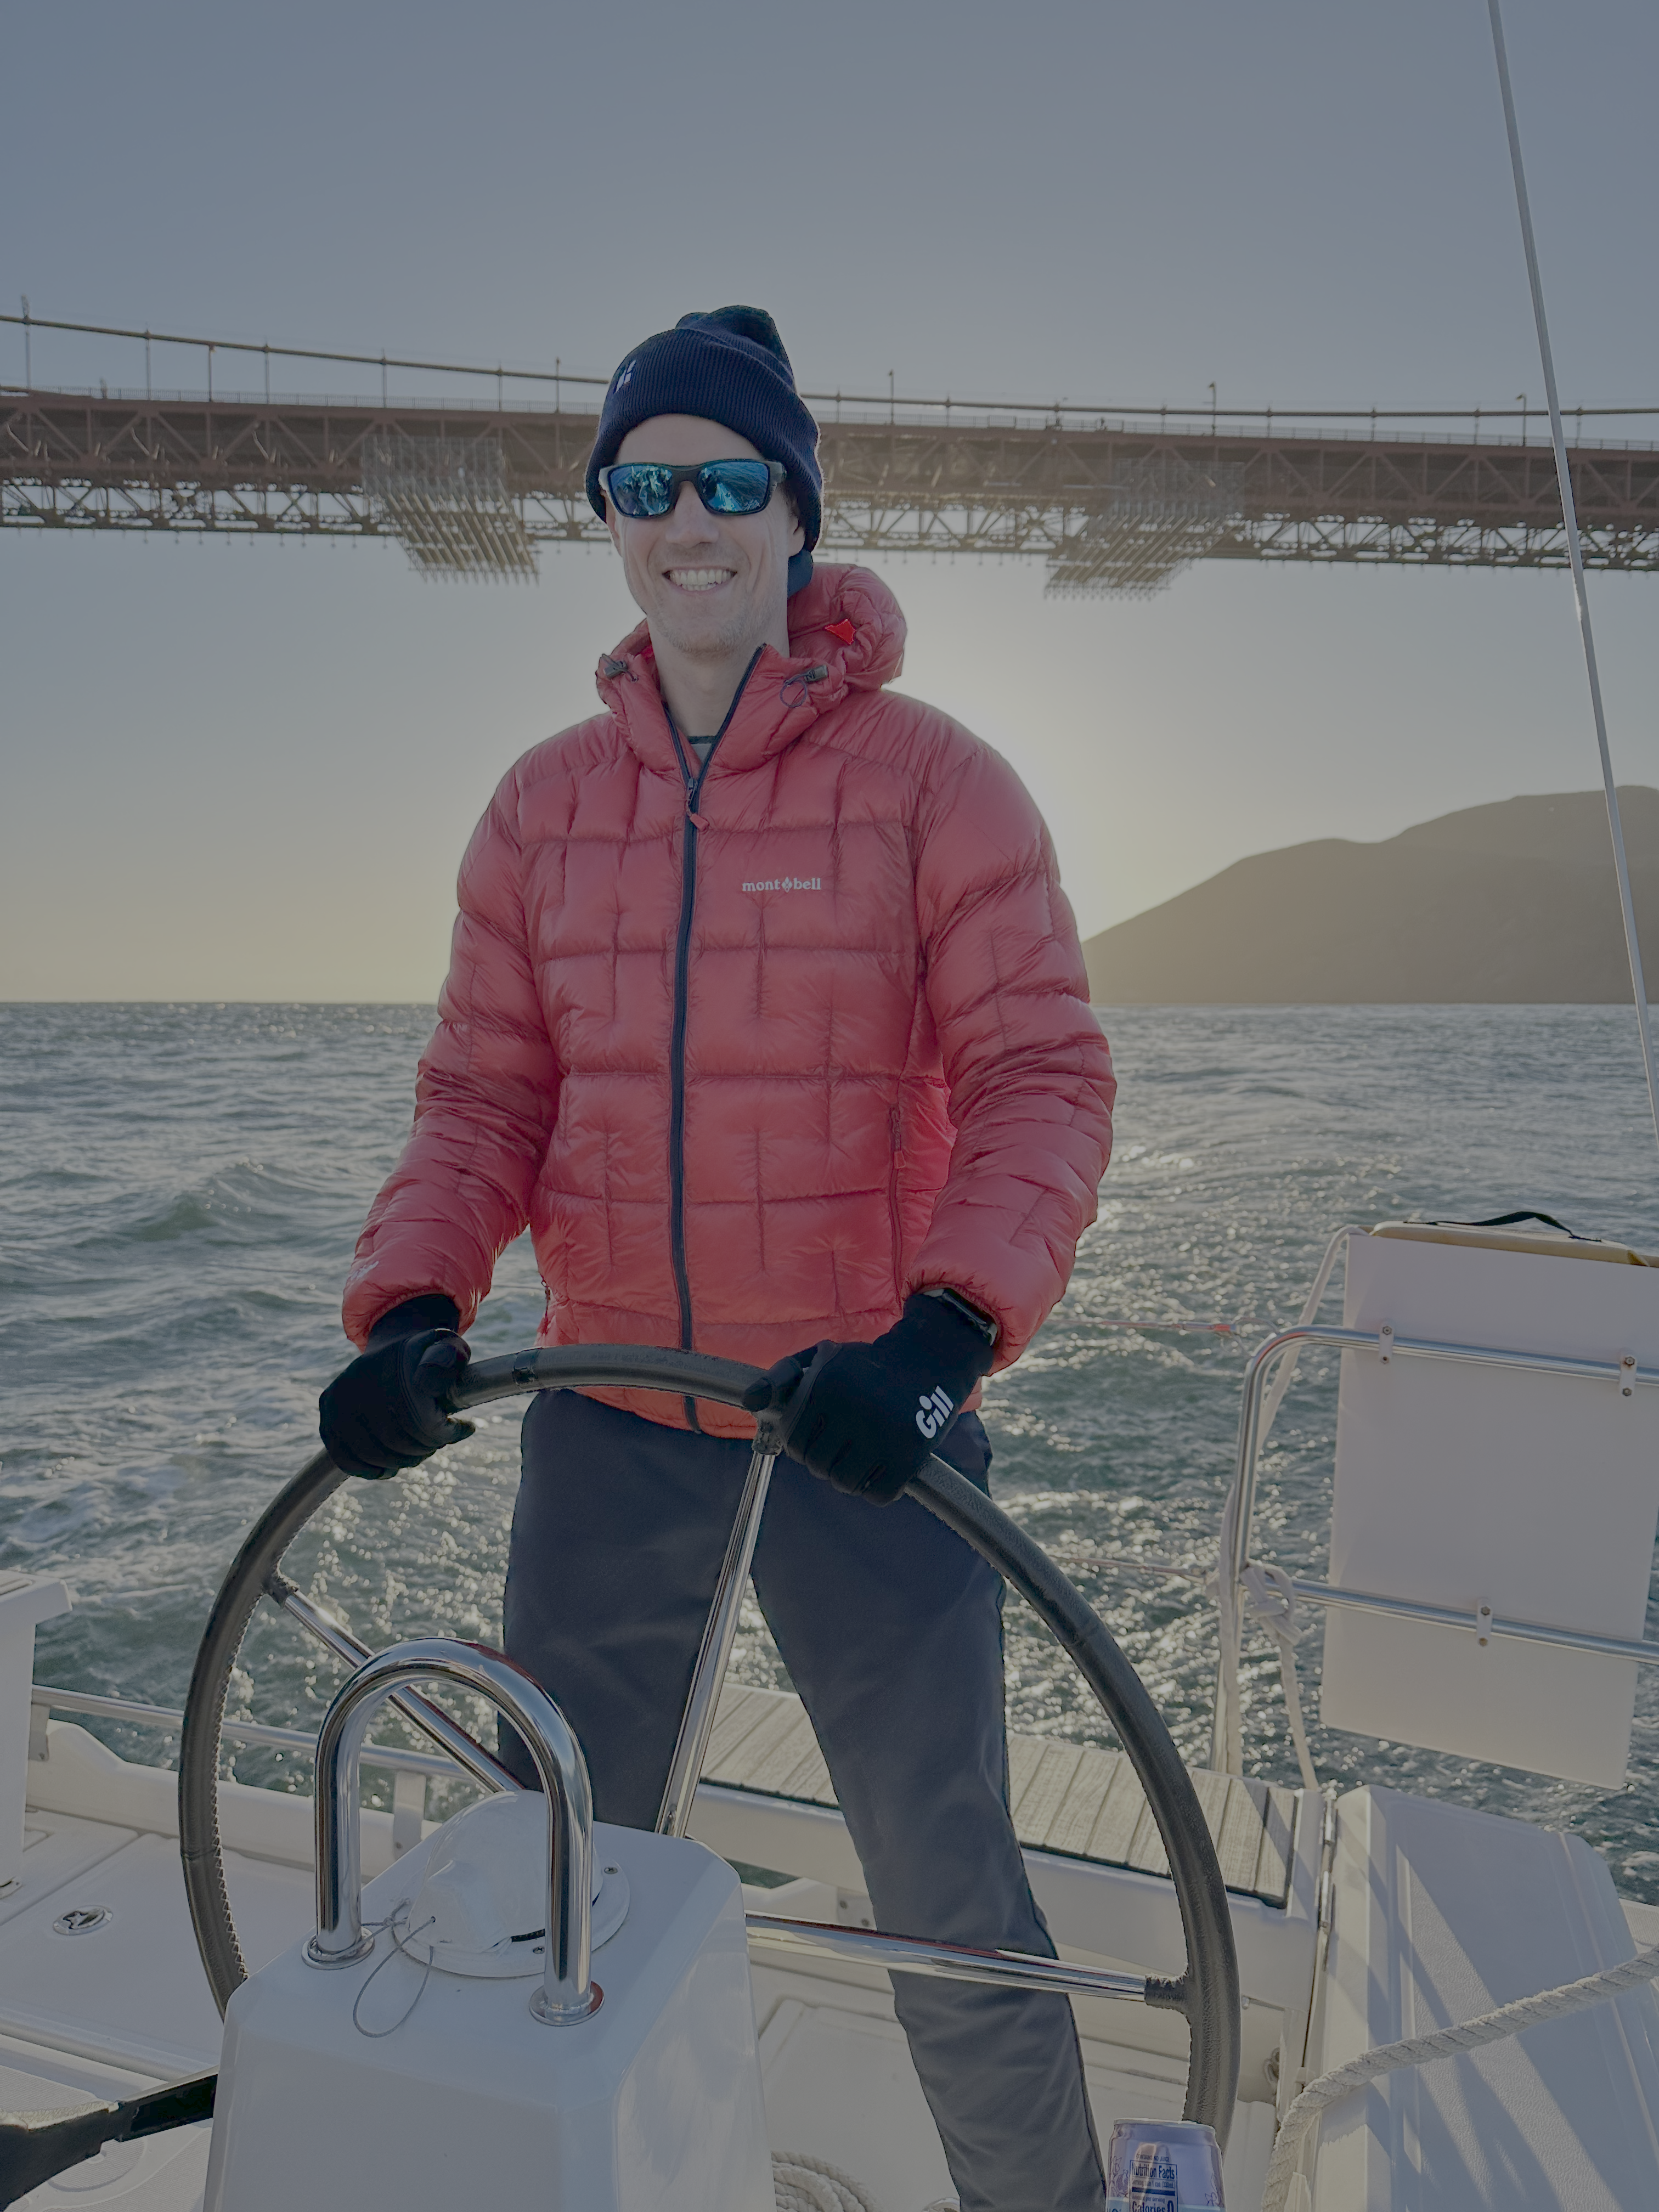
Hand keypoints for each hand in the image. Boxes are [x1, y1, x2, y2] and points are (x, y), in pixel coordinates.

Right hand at [319, 1295, 473, 1477]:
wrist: (392, 1355)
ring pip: (373, 1454)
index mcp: (386, 1363)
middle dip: (424, 1447)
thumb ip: (447, 1358)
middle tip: (439, 1443)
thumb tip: (426, 1383)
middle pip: (395, 1439)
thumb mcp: (447, 1349)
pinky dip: (372, 1470)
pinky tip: (390, 1466)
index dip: (443, 1431)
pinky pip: (346, 1460)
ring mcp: (336, 1403)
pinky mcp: (326, 1422)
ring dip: (402, 1460)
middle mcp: (355, 1380)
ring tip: (419, 1451)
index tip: (463, 1428)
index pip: (419, 1416)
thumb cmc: (427, 1359)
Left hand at [742, 1293, 994, 1503]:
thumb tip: (749, 1403)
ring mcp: (885, 1434)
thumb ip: (779, 1376)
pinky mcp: (911, 1455)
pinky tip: (880, 1471)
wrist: (928, 1360)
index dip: (800, 1446)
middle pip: (819, 1466)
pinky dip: (876, 1490)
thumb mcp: (819, 1358)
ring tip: (857, 1460)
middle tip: (839, 1449)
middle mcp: (855, 1409)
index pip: (794, 1442)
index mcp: (828, 1385)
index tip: (815, 1439)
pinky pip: (879, 1495)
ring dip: (847, 1479)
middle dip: (823, 1462)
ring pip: (846, 1484)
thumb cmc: (864, 1366)